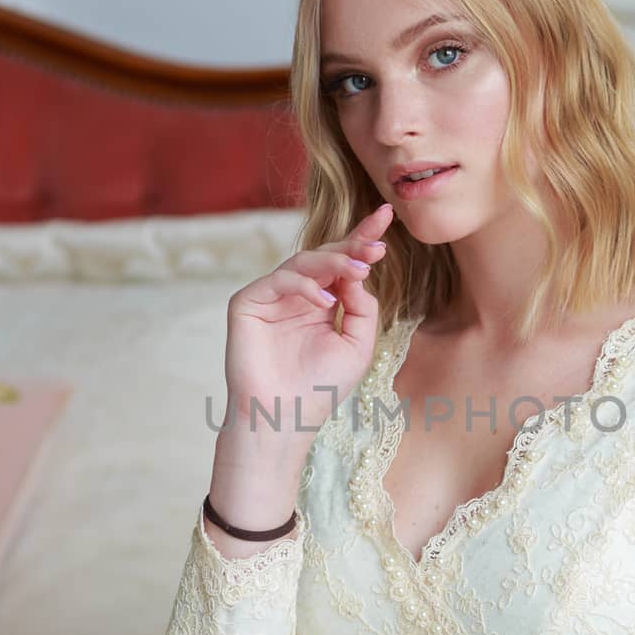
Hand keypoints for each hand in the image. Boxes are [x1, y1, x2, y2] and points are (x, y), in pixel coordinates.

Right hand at [223, 201, 394, 433]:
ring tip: (360, 269)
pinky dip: (305, 286)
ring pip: (304, 263)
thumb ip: (362, 306)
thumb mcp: (357, 345)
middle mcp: (295, 295)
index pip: (343, 263)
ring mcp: (270, 297)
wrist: (285, 418)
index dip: (363, 238)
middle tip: (377, 243)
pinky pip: (280, 280)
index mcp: (320, 302)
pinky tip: (327, 301)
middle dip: (353, 245)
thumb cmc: (320, 388)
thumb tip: (359, 270)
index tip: (387, 216)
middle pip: (325, 255)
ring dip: (335, 262)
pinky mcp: (247, 302)